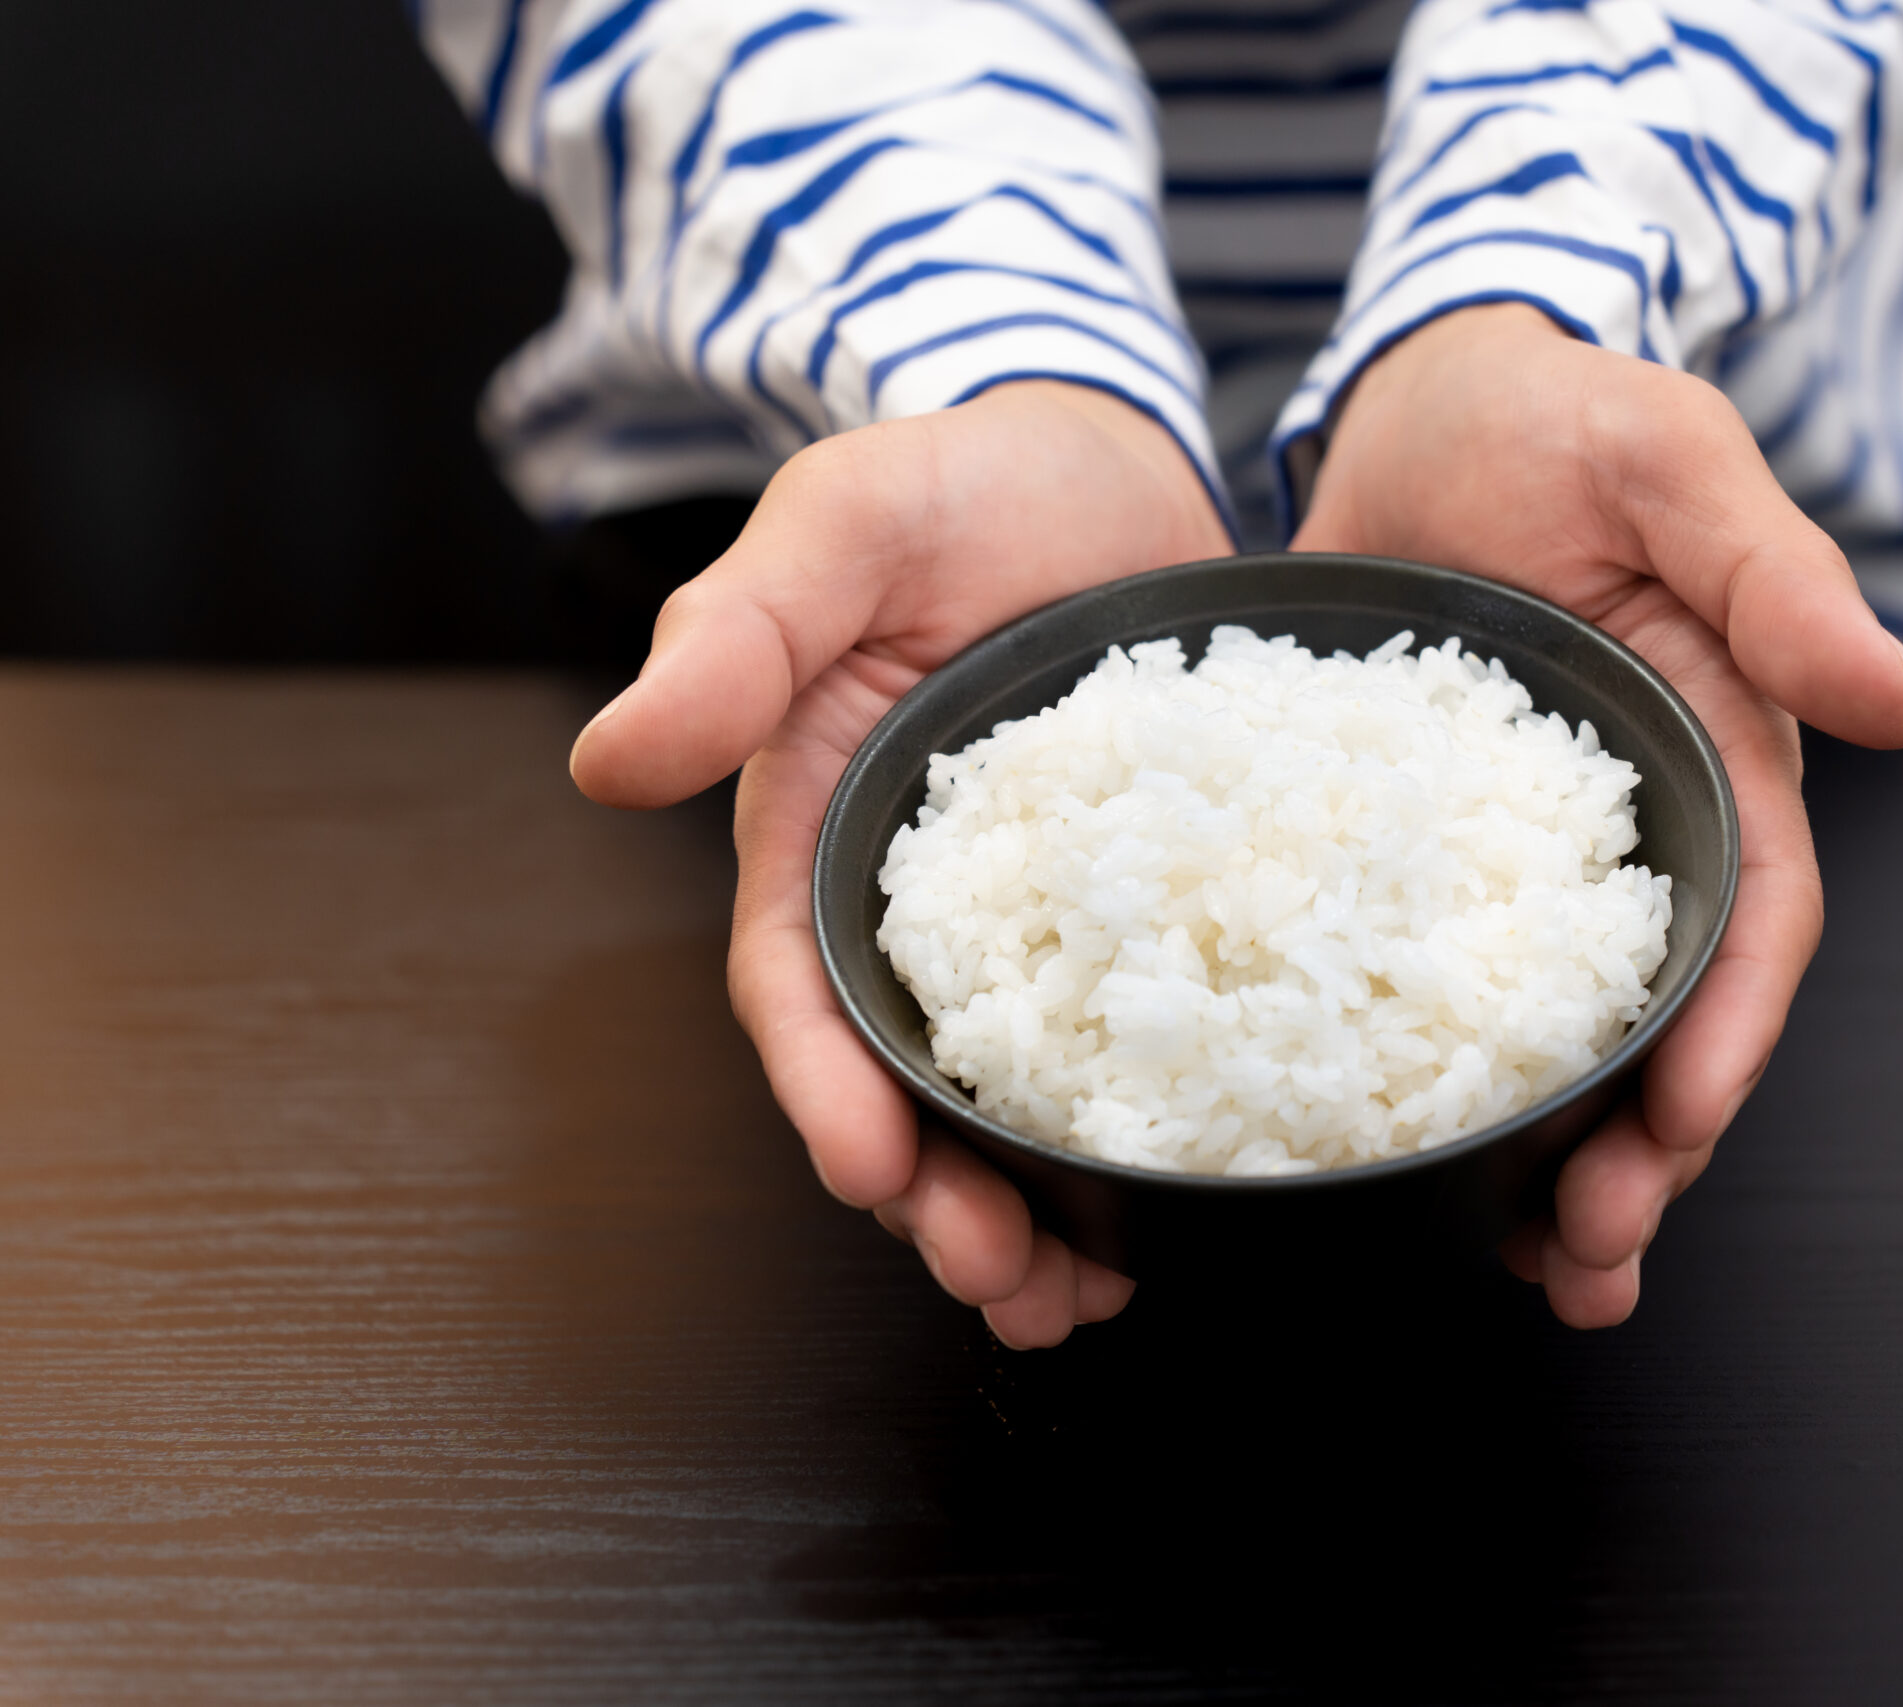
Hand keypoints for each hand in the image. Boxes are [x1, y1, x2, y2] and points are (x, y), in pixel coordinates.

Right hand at [570, 382, 1230, 1347]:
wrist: (1106, 459)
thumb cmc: (955, 479)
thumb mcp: (840, 528)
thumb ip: (736, 636)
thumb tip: (610, 758)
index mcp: (814, 834)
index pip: (792, 990)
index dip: (822, 1090)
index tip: (871, 1170)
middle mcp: (910, 906)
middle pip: (898, 1086)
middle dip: (936, 1203)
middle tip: (1004, 1286)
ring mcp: (1028, 921)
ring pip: (1007, 1099)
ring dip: (1033, 1211)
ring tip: (1078, 1299)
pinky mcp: (1130, 915)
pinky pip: (1129, 1042)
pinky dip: (1141, 1137)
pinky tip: (1182, 1207)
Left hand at [1292, 303, 1902, 1326]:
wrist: (1418, 399)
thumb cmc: (1561, 413)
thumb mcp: (1672, 466)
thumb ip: (1779, 579)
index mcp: (1722, 756)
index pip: (1756, 922)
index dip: (1729, 1032)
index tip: (1679, 1126)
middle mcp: (1639, 831)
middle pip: (1664, 1018)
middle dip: (1642, 1150)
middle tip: (1586, 1255)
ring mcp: (1524, 858)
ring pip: (1562, 1034)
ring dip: (1554, 1157)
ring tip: (1524, 1267)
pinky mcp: (1421, 856)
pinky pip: (1431, 985)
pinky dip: (1430, 1080)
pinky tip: (1403, 1164)